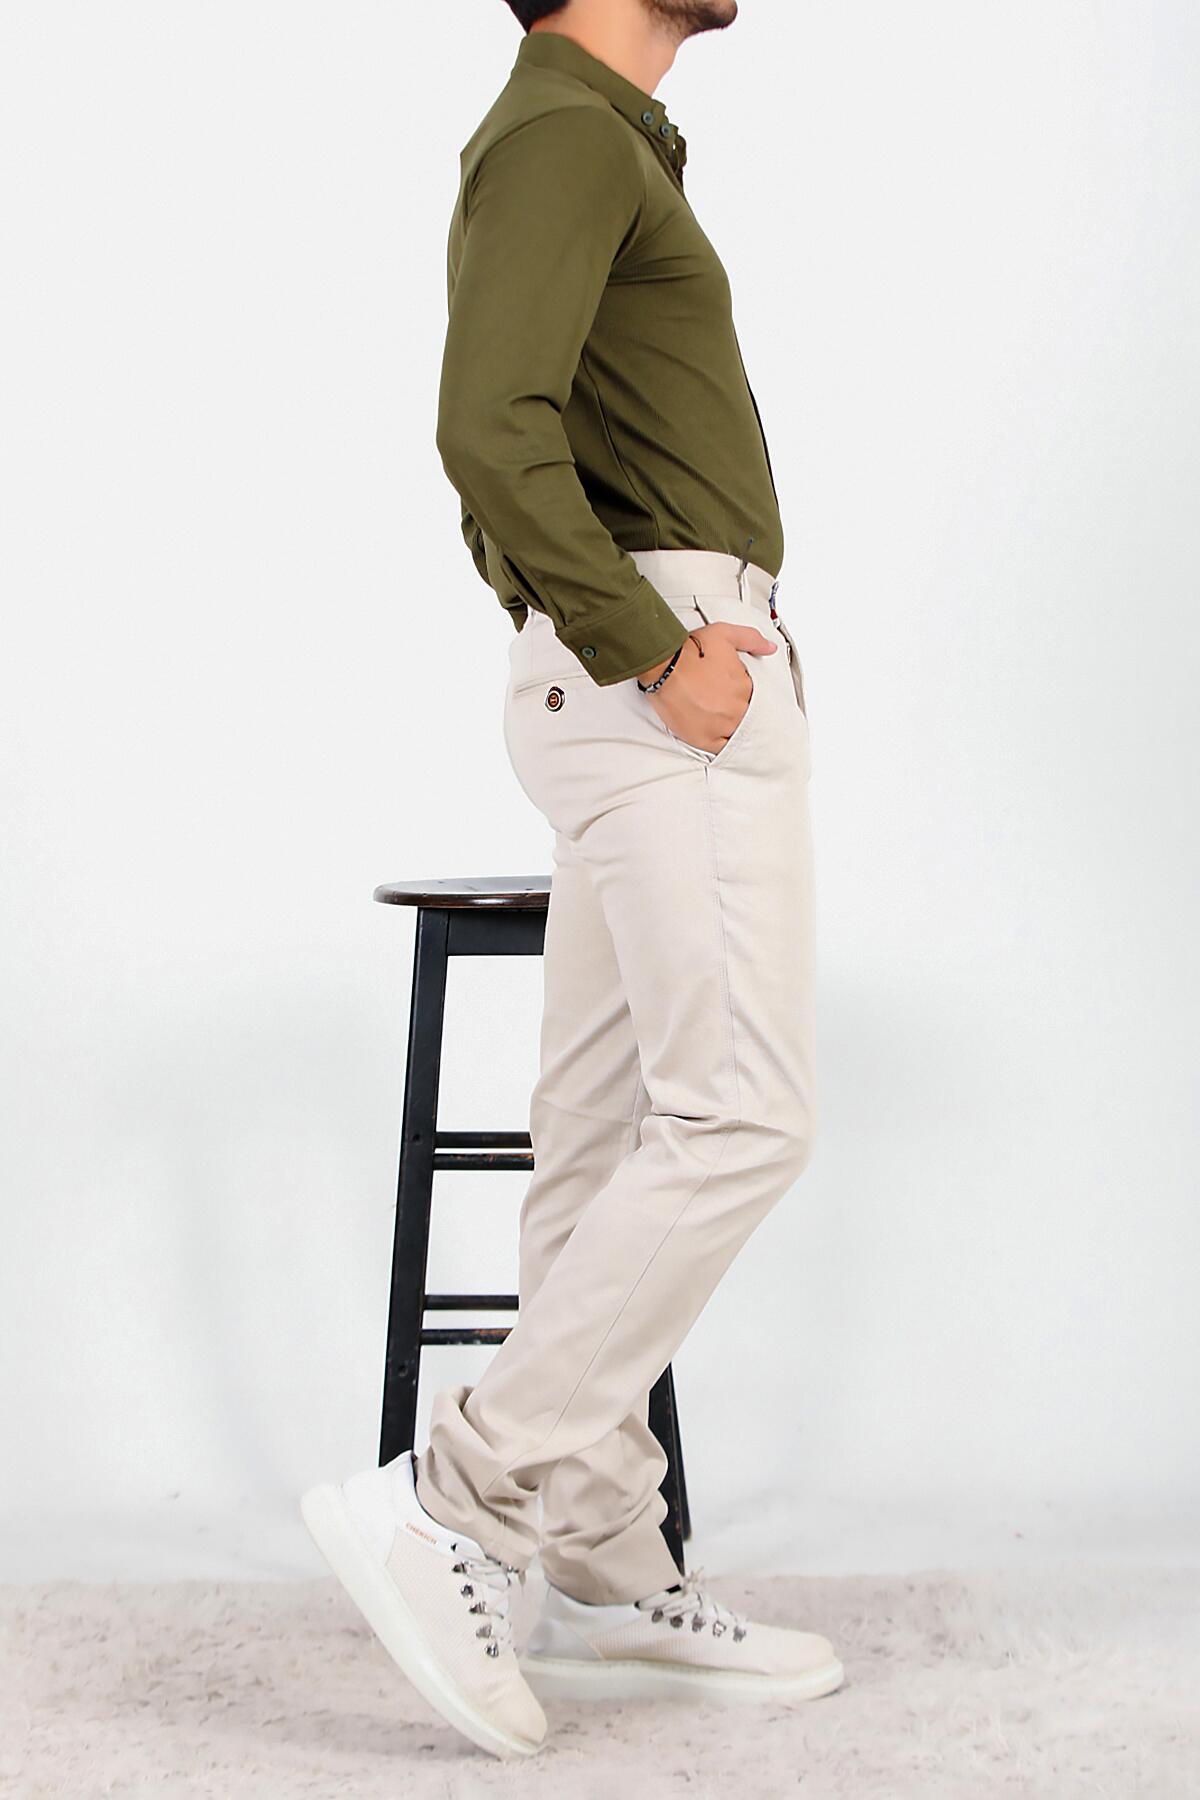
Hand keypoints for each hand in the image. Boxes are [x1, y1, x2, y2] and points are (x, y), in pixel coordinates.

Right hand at [638, 623, 776, 753]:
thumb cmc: (689, 652)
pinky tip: (718, 736)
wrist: (664, 666)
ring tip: (717, 717)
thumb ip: (751, 640)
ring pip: (734, 732)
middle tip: (718, 701)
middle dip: (734, 708)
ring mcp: (721, 726)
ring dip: (729, 726)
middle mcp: (736, 709)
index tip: (729, 689)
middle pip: (744, 715)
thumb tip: (769, 647)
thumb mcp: (726, 635)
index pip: (753, 696)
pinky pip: (721, 748)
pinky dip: (722, 743)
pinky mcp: (703, 739)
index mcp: (745, 687)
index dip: (740, 692)